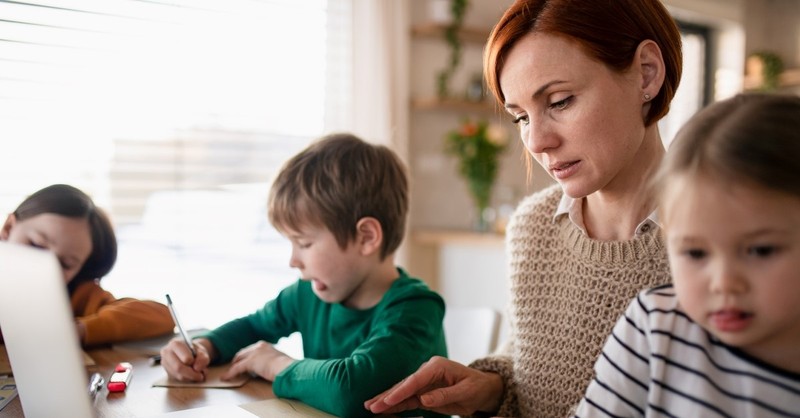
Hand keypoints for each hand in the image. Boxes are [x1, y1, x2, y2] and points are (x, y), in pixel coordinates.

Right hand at [160, 337, 212, 381]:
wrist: (188, 351)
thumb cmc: (194, 350)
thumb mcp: (202, 351)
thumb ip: (202, 358)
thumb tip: (197, 369)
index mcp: (175, 344)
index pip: (185, 358)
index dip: (194, 363)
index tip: (199, 363)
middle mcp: (167, 352)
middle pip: (179, 368)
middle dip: (192, 374)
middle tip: (201, 376)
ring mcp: (165, 362)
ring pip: (177, 375)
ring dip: (190, 377)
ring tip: (197, 375)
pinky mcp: (166, 370)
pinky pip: (176, 378)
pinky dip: (186, 379)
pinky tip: (191, 375)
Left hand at [220, 340, 294, 381]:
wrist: (286, 367)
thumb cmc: (286, 366)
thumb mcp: (279, 359)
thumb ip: (272, 360)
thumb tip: (272, 366)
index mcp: (265, 345)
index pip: (251, 349)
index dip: (246, 356)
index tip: (244, 361)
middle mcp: (258, 346)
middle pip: (243, 352)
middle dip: (237, 359)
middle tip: (234, 366)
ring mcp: (253, 353)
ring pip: (239, 359)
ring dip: (233, 366)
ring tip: (228, 373)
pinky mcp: (250, 362)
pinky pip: (237, 368)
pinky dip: (230, 373)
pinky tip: (225, 378)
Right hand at [363, 356, 503, 415]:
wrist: (483, 388)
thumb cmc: (477, 387)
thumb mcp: (465, 392)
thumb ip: (444, 395)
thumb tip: (424, 400)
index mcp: (437, 367)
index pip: (415, 380)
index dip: (400, 391)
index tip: (387, 401)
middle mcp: (427, 371)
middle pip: (404, 384)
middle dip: (387, 395)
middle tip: (371, 404)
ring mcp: (424, 381)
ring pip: (402, 391)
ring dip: (387, 399)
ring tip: (370, 405)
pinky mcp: (424, 391)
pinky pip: (408, 398)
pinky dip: (395, 403)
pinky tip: (383, 407)